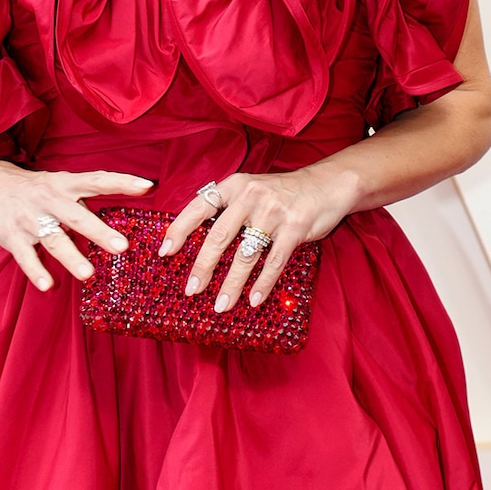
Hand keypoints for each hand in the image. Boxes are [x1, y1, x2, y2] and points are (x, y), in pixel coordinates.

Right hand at [0, 163, 153, 291]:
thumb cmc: (33, 189)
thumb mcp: (59, 184)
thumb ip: (86, 196)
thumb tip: (123, 210)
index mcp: (65, 183)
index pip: (98, 179)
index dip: (122, 182)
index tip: (147, 186)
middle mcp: (50, 199)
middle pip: (77, 216)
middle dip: (99, 232)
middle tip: (122, 246)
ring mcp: (30, 219)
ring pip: (54, 239)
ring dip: (71, 257)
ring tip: (89, 275)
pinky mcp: (12, 237)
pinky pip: (26, 257)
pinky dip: (37, 272)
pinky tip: (49, 286)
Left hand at [159, 167, 354, 312]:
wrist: (326, 184)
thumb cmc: (281, 193)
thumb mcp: (250, 190)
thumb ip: (228, 208)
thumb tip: (198, 240)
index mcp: (234, 185)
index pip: (199, 207)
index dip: (179, 229)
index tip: (165, 251)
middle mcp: (249, 196)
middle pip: (218, 236)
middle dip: (202, 266)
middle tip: (191, 290)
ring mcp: (273, 212)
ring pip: (245, 254)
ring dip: (231, 284)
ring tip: (220, 305)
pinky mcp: (294, 229)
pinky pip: (273, 262)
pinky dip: (262, 285)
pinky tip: (253, 301)